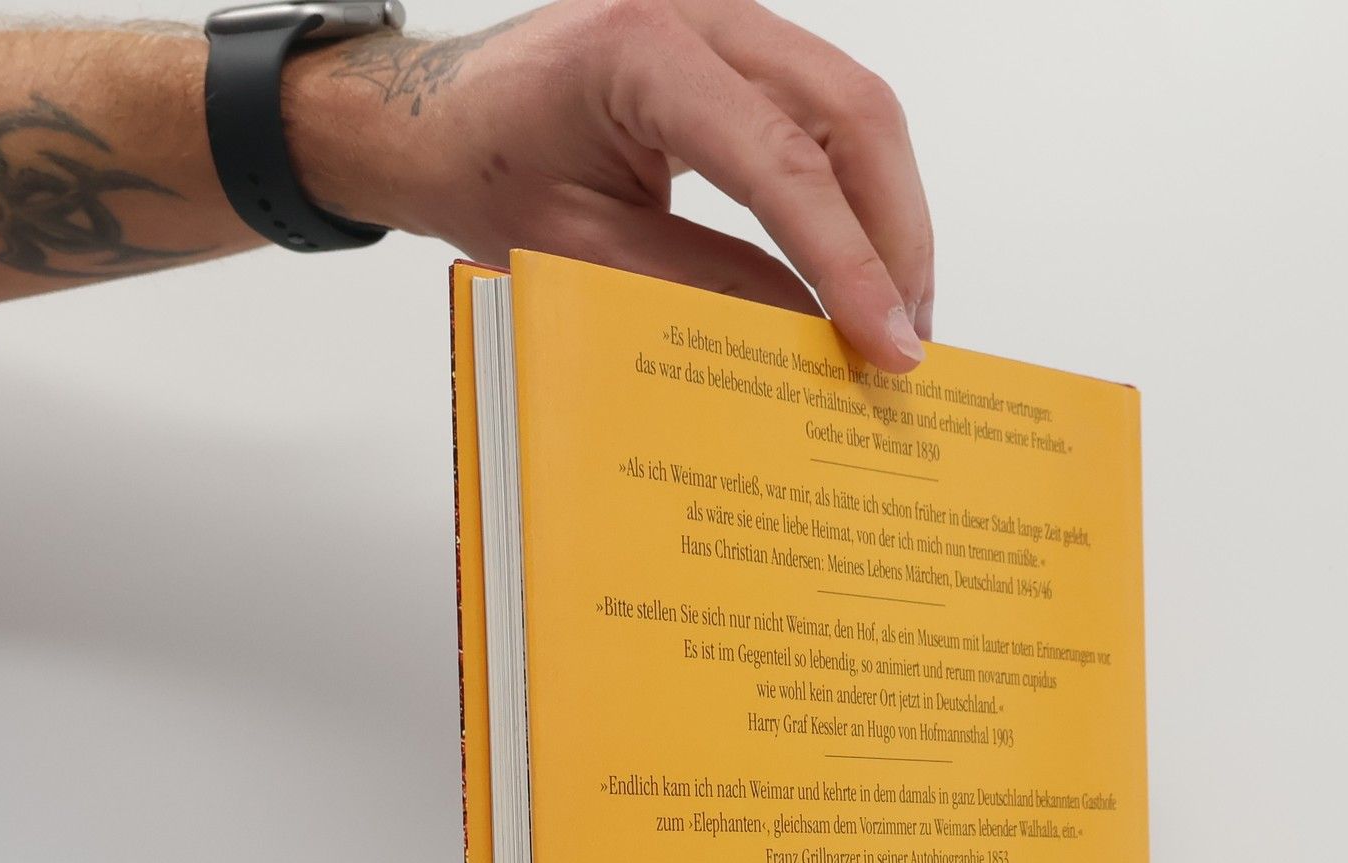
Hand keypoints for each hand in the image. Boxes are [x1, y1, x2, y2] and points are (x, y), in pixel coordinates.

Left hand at [288, 0, 933, 370]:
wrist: (441, 116)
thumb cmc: (487, 170)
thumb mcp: (582, 254)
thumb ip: (698, 290)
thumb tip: (809, 341)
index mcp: (639, 52)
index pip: (781, 159)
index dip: (848, 261)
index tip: (887, 345)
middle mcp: (698, 12)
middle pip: (851, 112)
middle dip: (895, 236)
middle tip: (907, 343)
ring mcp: (729, 21)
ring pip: (856, 110)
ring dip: (890, 218)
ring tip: (897, 319)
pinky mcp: (744, 51)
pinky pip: (829, 115)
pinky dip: (859, 196)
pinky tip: (865, 270)